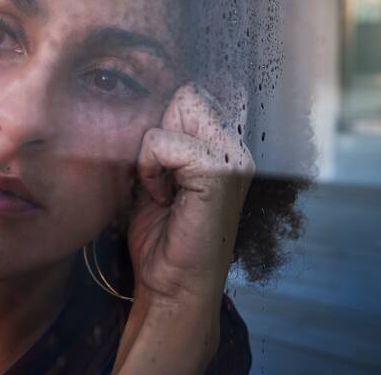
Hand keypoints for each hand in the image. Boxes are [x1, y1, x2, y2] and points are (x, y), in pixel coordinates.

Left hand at [127, 82, 254, 302]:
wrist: (171, 285)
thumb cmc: (161, 235)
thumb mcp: (158, 176)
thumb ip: (162, 141)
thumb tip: (144, 103)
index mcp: (225, 147)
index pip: (192, 95)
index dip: (163, 121)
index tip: (157, 165)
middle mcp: (236, 148)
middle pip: (188, 94)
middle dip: (160, 127)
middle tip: (158, 172)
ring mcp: (233, 159)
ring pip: (182, 106)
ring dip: (154, 147)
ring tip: (160, 185)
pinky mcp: (219, 173)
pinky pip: (164, 141)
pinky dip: (150, 166)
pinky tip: (159, 195)